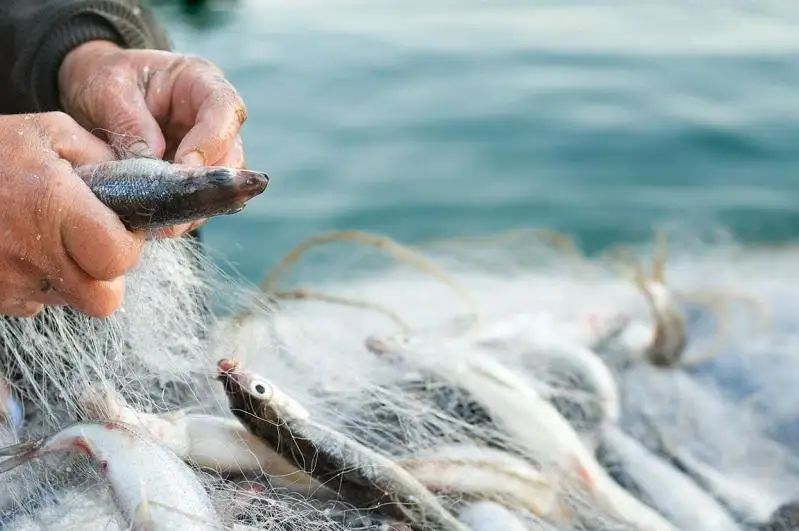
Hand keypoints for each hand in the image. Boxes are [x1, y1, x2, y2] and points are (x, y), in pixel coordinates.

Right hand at [0, 112, 144, 317]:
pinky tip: (19, 249)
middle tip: (92, 244)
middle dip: (106, 276)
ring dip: (71, 277)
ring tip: (47, 238)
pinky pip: (33, 303)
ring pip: (70, 302)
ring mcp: (8, 283)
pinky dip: (37, 282)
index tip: (119, 228)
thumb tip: (140, 181)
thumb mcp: (48, 132)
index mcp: (53, 207)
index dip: (128, 246)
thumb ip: (102, 157)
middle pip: (103, 300)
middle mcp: (32, 254)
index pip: (119, 258)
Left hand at [57, 41, 247, 237]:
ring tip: (164, 223)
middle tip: (174, 207)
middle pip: (231, 154)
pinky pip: (198, 198)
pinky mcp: (193, 175)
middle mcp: (213, 117)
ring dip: (195, 205)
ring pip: (220, 184)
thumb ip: (130, 122)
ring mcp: (207, 148)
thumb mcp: (108, 88)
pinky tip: (158, 224)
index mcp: (200, 82)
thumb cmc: (103, 76)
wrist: (91, 89)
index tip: (183, 168)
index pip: (225, 110)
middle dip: (206, 184)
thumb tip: (150, 163)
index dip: (210, 142)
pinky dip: (180, 213)